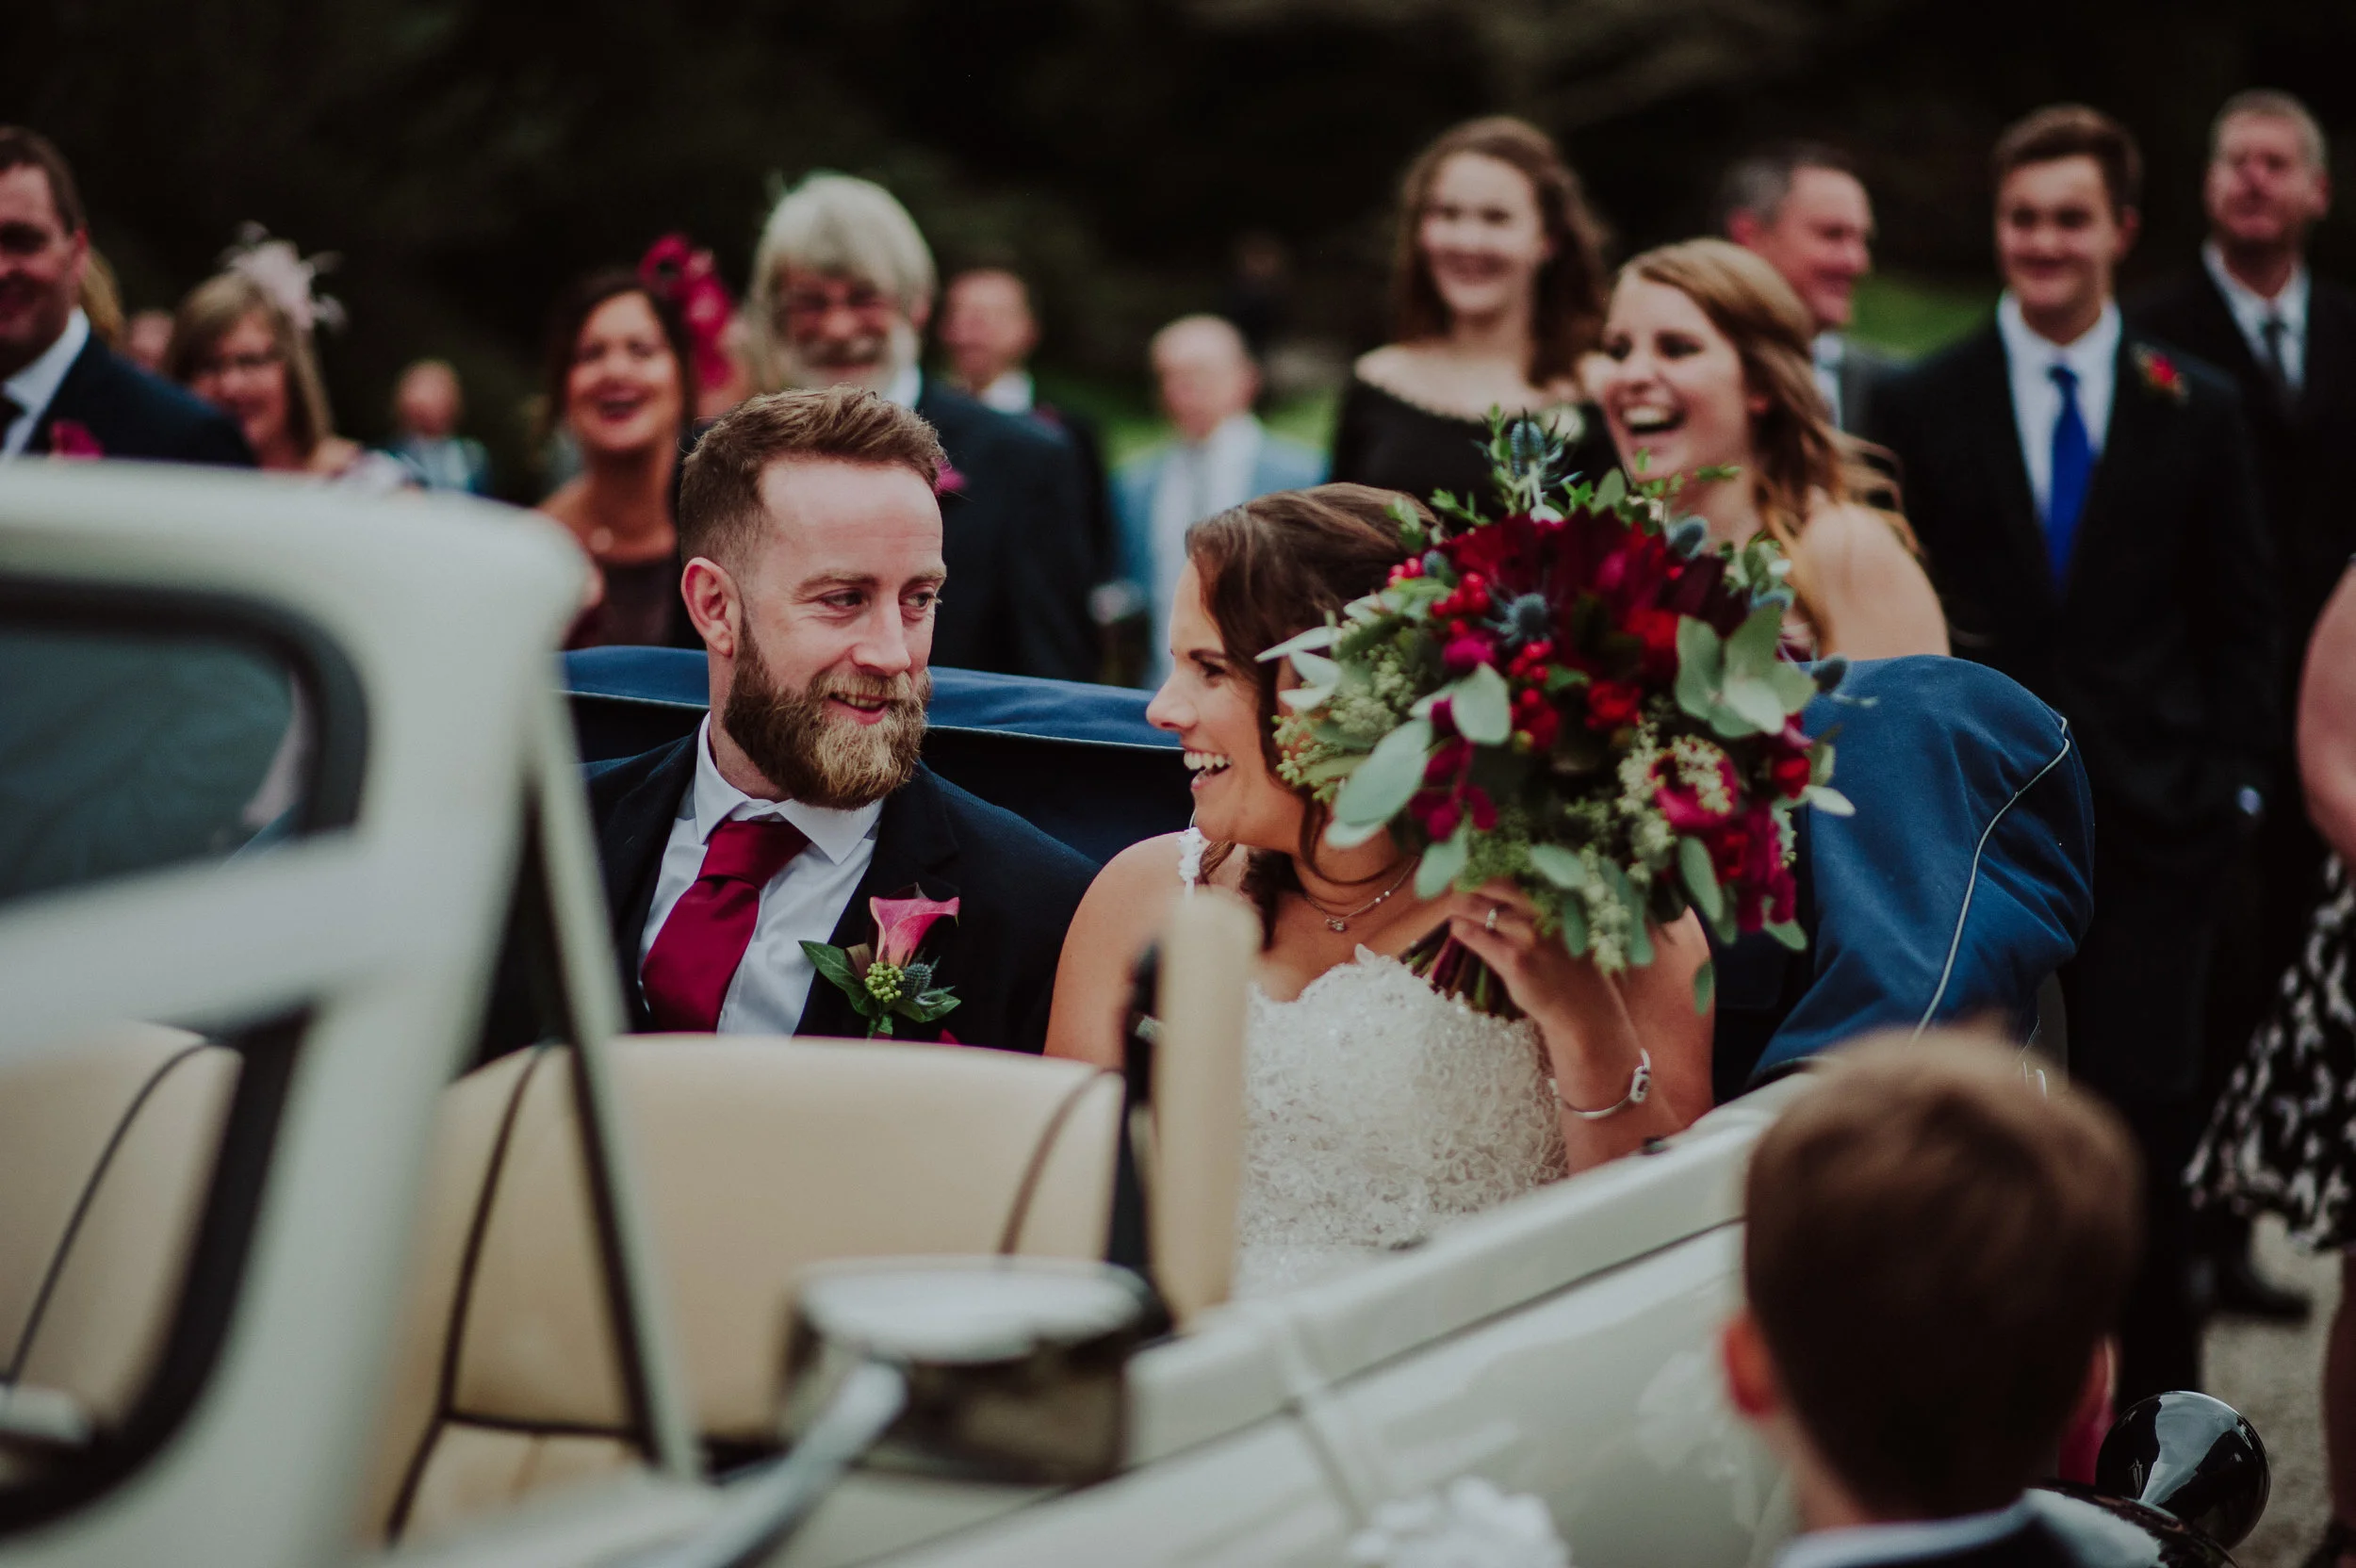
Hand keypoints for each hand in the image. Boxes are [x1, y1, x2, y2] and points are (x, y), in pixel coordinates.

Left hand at [1448, 881, 1709, 1166]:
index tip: (1470, 862)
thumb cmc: (1569, 966)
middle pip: (1493, 882)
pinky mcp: (1514, 960)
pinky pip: (1476, 937)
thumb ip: (1538, 906)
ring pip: (1478, 908)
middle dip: (1468, 880)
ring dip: (1460, 905)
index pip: (1516, 870)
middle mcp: (1544, 912)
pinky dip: (1462, 930)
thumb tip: (1501, 883)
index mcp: (1557, 898)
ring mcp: (1529, 936)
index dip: (1487, 863)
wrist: (1582, 1009)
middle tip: (1456, 883)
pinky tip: (1458, 930)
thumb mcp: (1562, 928)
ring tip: (1453, 906)